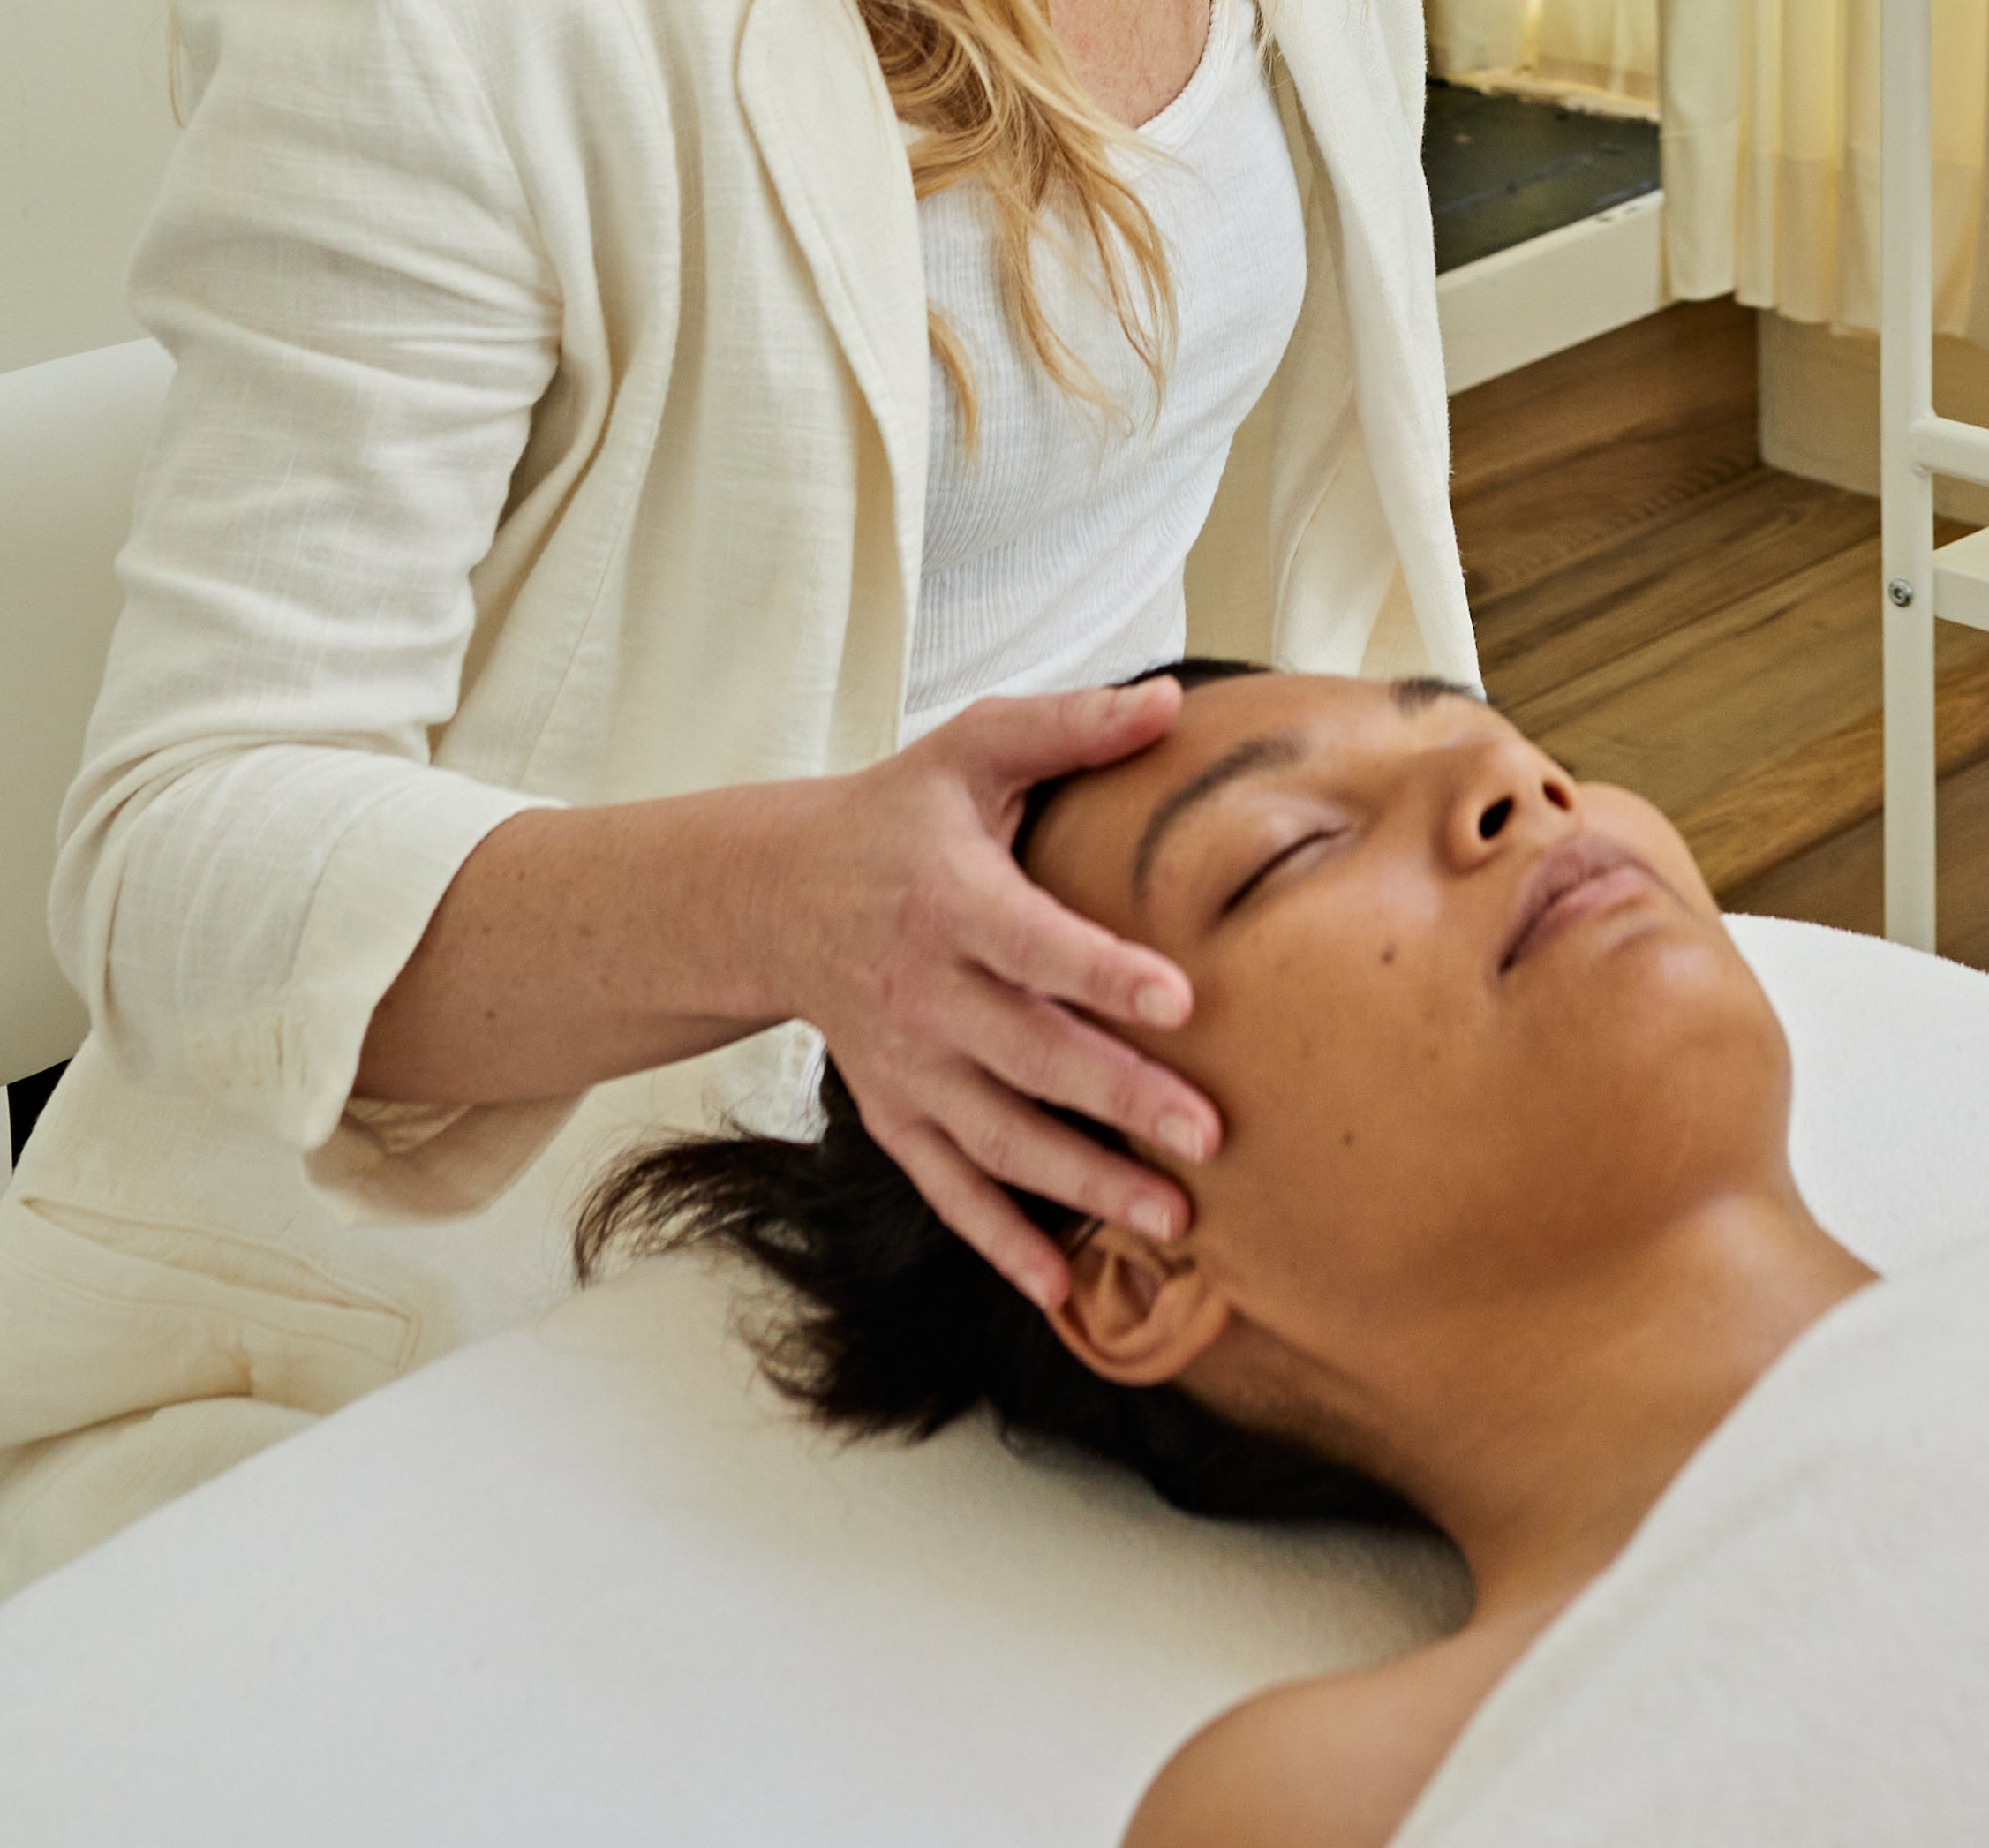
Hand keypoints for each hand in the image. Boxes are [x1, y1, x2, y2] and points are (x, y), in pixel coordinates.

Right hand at [763, 676, 1218, 1309]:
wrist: (779, 893)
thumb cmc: (901, 812)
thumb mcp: (972, 747)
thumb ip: (1070, 726)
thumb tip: (1172, 703)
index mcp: (950, 900)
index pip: (1034, 943)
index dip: (1102, 974)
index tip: (1181, 1003)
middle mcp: (925, 994)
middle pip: (1030, 1056)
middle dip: (1120, 1102)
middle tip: (1210, 1136)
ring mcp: (908, 1065)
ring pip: (999, 1138)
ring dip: (1082, 1184)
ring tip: (1172, 1221)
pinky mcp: (896, 1111)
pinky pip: (948, 1187)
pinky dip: (1000, 1240)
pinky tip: (1060, 1285)